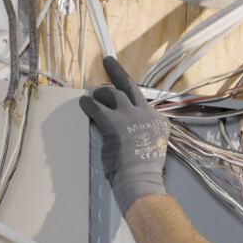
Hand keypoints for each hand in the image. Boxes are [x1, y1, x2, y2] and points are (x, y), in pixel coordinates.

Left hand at [80, 56, 171, 214]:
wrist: (140, 181)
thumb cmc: (143, 172)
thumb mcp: (152, 147)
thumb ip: (143, 133)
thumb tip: (128, 130)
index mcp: (159, 122)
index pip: (143, 103)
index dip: (130, 99)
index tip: (123, 95)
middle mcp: (147, 114)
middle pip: (130, 86)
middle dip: (117, 72)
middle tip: (107, 61)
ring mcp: (130, 117)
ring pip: (112, 93)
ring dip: (100, 94)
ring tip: (92, 97)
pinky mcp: (113, 123)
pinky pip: (96, 107)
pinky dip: (88, 104)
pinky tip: (83, 103)